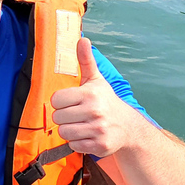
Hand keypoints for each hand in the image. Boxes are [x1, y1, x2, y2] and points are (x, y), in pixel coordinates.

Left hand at [51, 37, 135, 157]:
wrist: (128, 127)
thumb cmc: (105, 100)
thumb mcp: (95, 80)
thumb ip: (85, 61)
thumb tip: (82, 39)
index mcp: (90, 94)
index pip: (55, 100)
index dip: (61, 102)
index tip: (71, 102)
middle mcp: (95, 111)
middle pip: (57, 118)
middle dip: (64, 117)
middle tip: (77, 115)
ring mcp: (98, 130)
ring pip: (63, 133)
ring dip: (70, 130)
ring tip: (82, 125)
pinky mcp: (100, 146)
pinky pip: (73, 145)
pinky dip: (78, 143)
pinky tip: (88, 135)